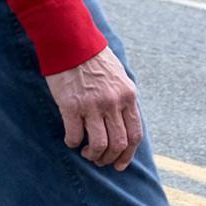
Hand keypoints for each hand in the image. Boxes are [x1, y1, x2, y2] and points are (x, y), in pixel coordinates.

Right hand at [44, 46, 143, 169]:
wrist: (70, 41)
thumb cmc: (93, 58)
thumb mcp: (119, 77)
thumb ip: (123, 99)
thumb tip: (123, 123)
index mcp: (128, 96)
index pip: (135, 135)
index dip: (128, 155)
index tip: (119, 164)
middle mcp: (113, 103)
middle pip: (118, 143)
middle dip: (109, 158)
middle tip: (100, 160)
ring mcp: (92, 105)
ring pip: (99, 144)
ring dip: (93, 154)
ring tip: (86, 153)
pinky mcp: (70, 105)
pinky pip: (74, 135)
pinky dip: (72, 142)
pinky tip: (70, 140)